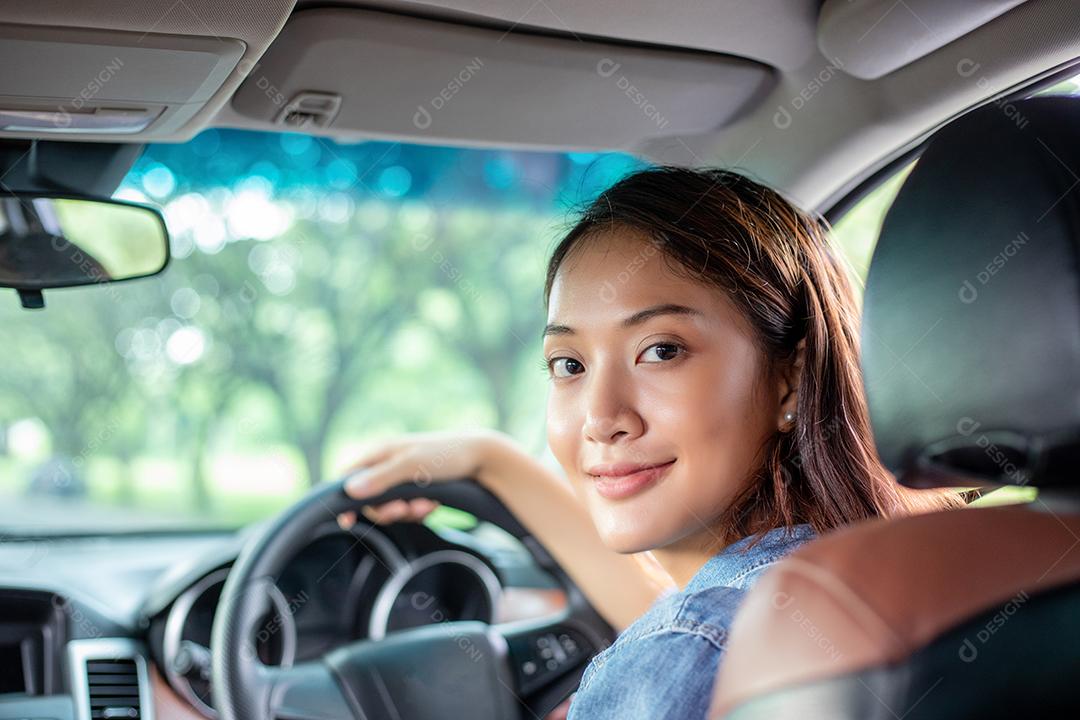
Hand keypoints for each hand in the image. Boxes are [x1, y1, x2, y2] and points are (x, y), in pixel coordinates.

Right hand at [336, 430, 500, 528]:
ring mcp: (404, 479)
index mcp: (380, 453)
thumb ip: (381, 479)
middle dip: (387, 509)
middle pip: (370, 499)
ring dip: (407, 512)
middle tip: (404, 509)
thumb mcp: (411, 465)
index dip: (345, 500)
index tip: (347, 521)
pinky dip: (419, 512)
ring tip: (427, 506)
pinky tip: (433, 507)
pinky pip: (409, 510)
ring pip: (391, 507)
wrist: (483, 459)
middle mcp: (388, 466)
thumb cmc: (446, 455)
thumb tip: (349, 491)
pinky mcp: (419, 491)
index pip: (348, 478)